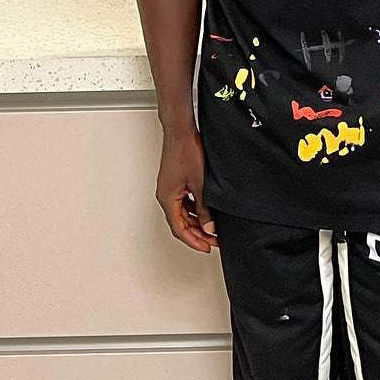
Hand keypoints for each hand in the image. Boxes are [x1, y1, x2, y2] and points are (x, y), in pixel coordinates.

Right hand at [157, 125, 217, 252]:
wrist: (181, 131)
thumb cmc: (186, 152)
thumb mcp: (201, 185)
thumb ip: (205, 209)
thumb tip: (210, 227)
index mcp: (167, 199)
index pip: (179, 229)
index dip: (194, 241)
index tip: (206, 248)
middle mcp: (165, 196)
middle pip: (181, 223)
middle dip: (198, 234)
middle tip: (214, 241)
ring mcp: (170, 189)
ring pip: (183, 214)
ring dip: (197, 223)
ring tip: (213, 229)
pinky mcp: (175, 182)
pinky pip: (184, 203)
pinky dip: (195, 211)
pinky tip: (207, 212)